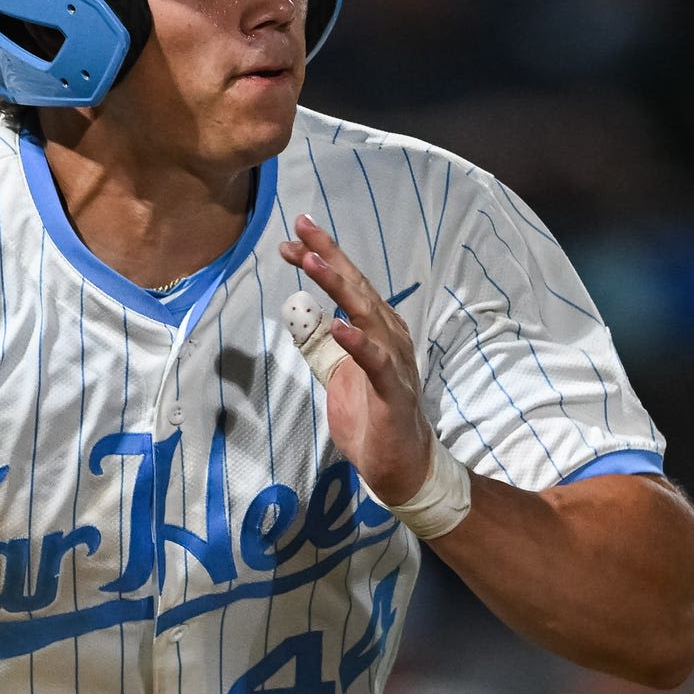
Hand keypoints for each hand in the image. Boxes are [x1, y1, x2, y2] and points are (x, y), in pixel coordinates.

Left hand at [281, 214, 432, 503]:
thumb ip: (323, 347)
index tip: (292, 239)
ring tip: (311, 261)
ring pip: (366, 315)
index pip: (348, 286)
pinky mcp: (393, 392)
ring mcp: (394, 362)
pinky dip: (358, 343)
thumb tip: (303, 318)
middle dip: (329, 256)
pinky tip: (338, 326)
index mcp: (376, 330)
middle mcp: (389, 337)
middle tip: (301, 228)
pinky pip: (375, 362)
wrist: (401, 466)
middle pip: (357, 288)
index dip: (323, 259)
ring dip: (339, 287)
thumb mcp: (338, 376)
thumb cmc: (372, 419)